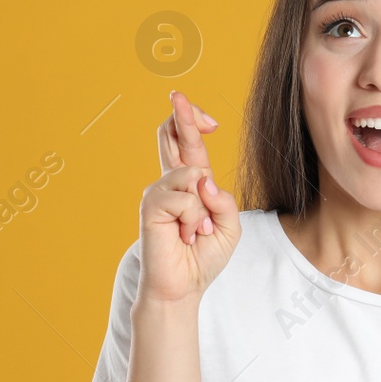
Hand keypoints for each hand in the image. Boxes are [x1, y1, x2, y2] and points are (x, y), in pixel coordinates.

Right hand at [138, 91, 240, 303]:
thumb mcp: (229, 227)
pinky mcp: (151, 206)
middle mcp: (171, 183)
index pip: (188, 144)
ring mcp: (158, 192)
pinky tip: (184, 236)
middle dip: (182, 115)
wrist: (183, 286)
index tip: (207, 118)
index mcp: (190, 184)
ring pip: (191, 174)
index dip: (192, 122)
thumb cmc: (203, 256)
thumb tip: (203, 179)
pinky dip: (193, 220)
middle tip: (178, 95)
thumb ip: (223, 200)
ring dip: (203, 209)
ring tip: (195, 232)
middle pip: (172, 136)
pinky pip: (185, 198)